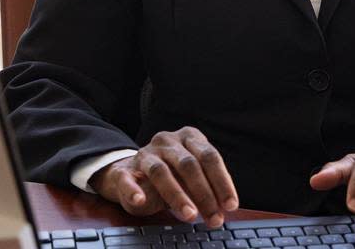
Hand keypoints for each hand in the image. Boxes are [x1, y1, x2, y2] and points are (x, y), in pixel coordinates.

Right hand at [89, 127, 238, 226]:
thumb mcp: (190, 174)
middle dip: (204, 194)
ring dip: (177, 195)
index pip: (209, 156)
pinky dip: (134, 190)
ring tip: (189, 215)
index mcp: (188, 137)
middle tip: (213, 218)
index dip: (222, 182)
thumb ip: (207, 185)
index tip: (230, 205)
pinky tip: (141, 200)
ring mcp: (145, 153)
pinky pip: (127, 179)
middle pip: (188, 164)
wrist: (128, 171)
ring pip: (161, 171)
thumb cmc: (170, 174)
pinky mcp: (124, 169)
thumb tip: (225, 207)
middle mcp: (167, 141)